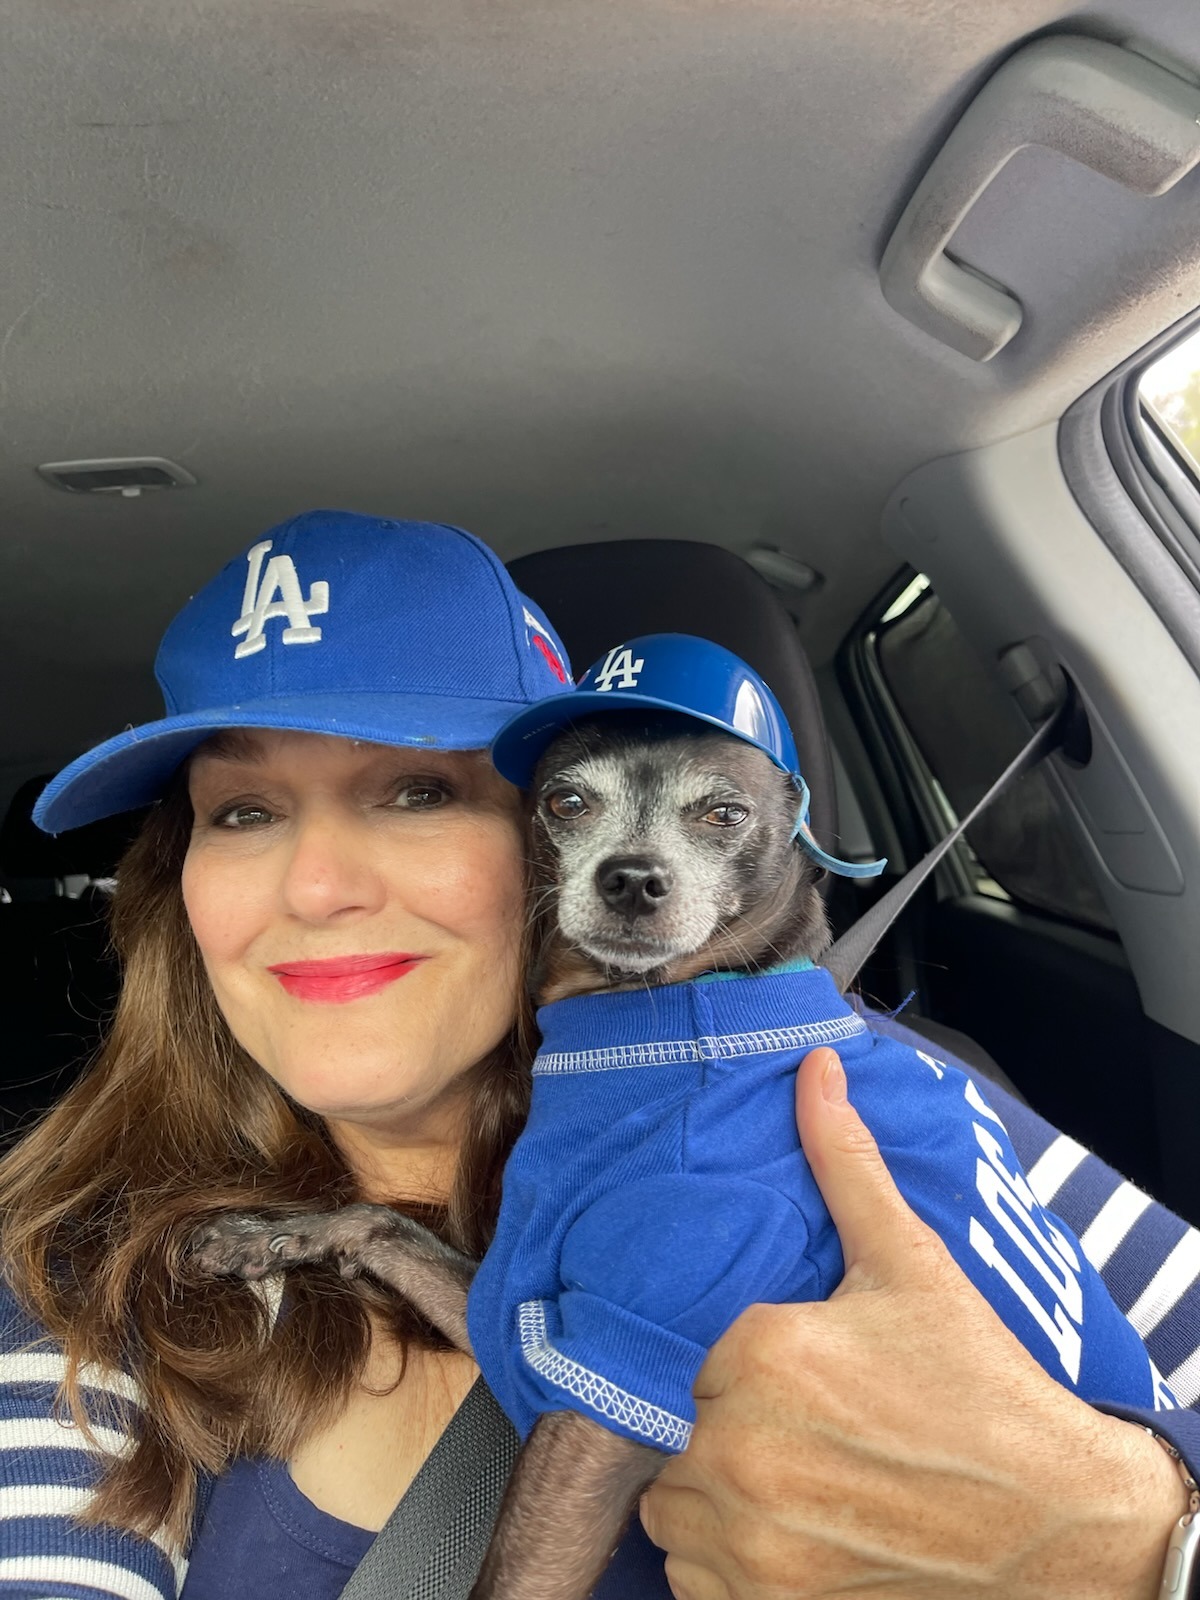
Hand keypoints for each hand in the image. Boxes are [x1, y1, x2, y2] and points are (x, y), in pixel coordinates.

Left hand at [640, 1047, 1189, 1599]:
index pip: (699, 1355)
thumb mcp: (911, 1264)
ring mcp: (748, 1546)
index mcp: (757, 1354)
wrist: (1058, 1526)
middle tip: (817, 1433)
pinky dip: (728, 1568)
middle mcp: (736, 1453)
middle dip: (735, 1430)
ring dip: (722, 1499)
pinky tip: (800, 1540)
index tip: (811, 1379)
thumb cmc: (982, 1391)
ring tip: (807, 1485)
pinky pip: (694, 1582)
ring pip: (677, 1508)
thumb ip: (845, 1164)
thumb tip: (814, 1069)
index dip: (752, 1369)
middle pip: (682, 1432)